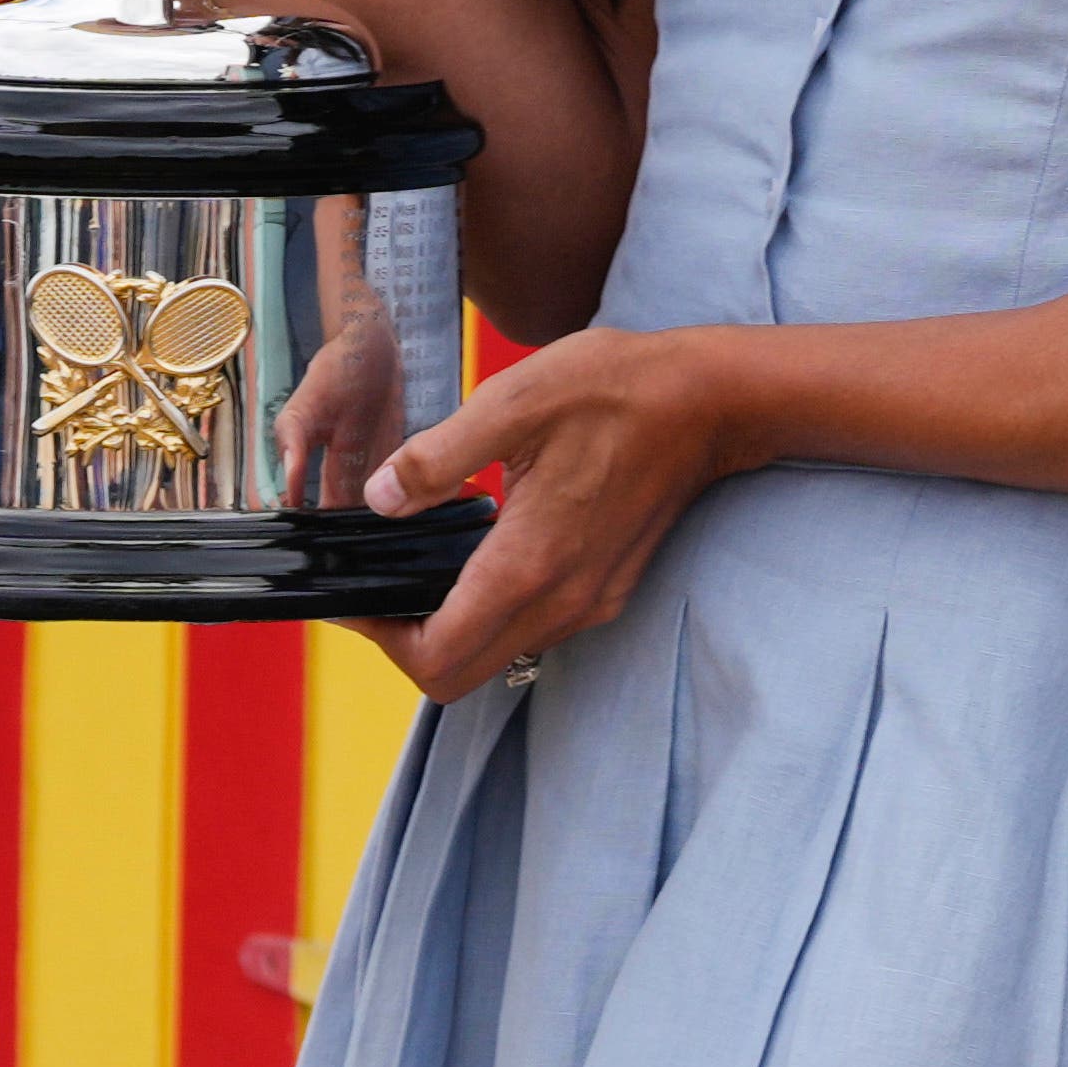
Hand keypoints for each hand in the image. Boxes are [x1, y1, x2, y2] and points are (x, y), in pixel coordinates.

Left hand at [357, 327, 747, 696]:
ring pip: (496, 654)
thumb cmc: (617, 390)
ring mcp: (588, 600)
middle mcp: (560, 600)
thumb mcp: (512, 401)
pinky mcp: (606, 589)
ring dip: (450, 630)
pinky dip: (490, 613)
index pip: (436, 656)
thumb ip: (436, 458)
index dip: (381, 638)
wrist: (712, 402)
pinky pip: (531, 629)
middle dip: (406, 644)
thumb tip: (381, 500)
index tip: (356, 595)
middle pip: (460, 675)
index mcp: (527, 563)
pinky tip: (480, 553)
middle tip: (380, 587)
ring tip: (420, 566)